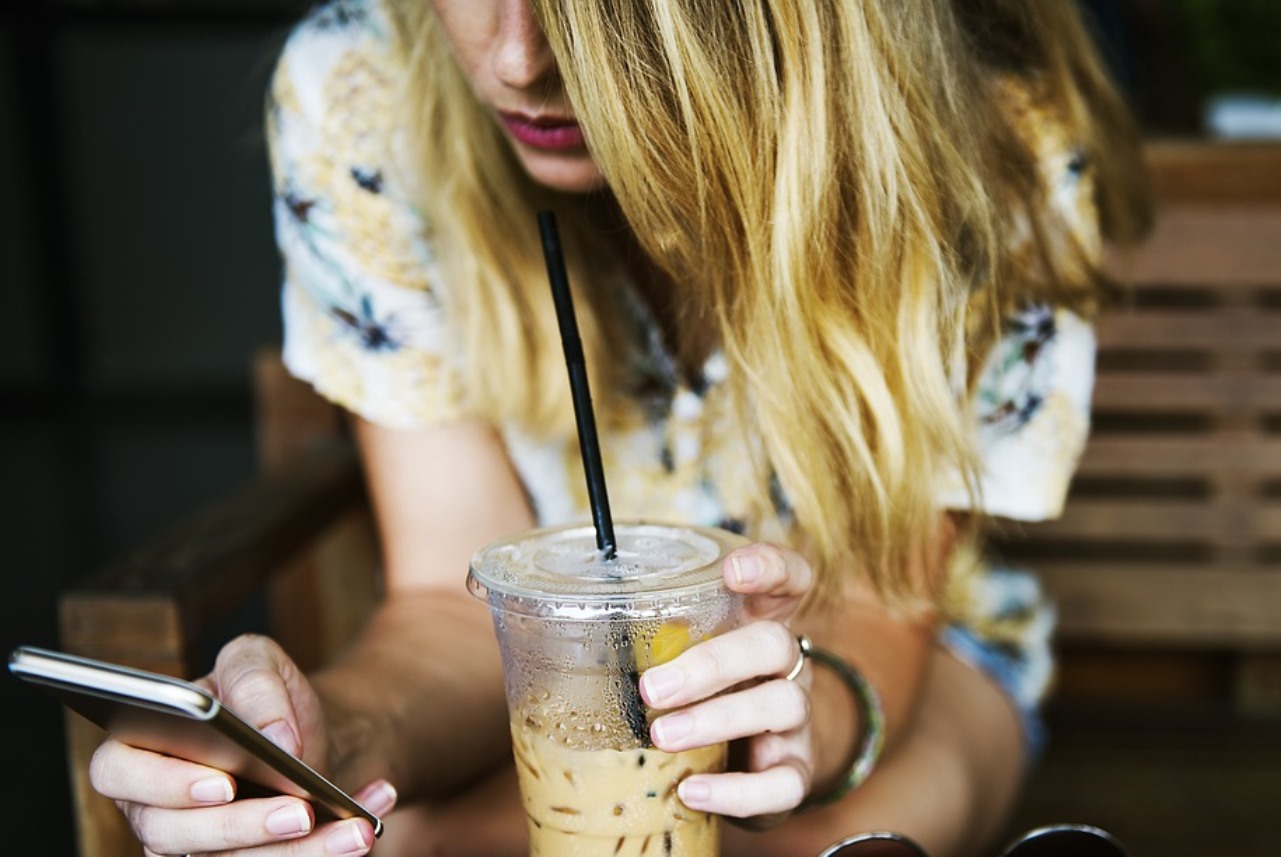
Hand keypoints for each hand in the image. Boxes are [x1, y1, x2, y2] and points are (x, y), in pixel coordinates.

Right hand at [88, 634, 397, 855]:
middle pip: (174, 835)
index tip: (223, 782)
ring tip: (355, 830)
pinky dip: (327, 850)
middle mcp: (155, 807)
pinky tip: (365, 824)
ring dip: (301, 852)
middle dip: (243, 826)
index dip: (163, 783)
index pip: (117, 772)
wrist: (305, 733)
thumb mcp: (258, 661)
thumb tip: (275, 737)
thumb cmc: (264, 696)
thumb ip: (256, 681)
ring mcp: (194, 846)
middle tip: (300, 811)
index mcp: (138, 747)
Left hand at [638, 542, 814, 823]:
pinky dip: (737, 790)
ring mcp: (795, 719)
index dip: (769, 568)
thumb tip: (535, 622)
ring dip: (717, 719)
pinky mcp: (794, 771)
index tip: (732, 570)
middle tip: (652, 687)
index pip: (787, 579)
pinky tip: (691, 790)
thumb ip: (640, 637)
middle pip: (773, 644)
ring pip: (781, 705)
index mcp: (758, 623)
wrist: (747, 762)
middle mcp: (785, 665)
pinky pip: (783, 783)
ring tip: (662, 736)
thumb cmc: (698, 694)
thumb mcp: (679, 656)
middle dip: (712, 663)